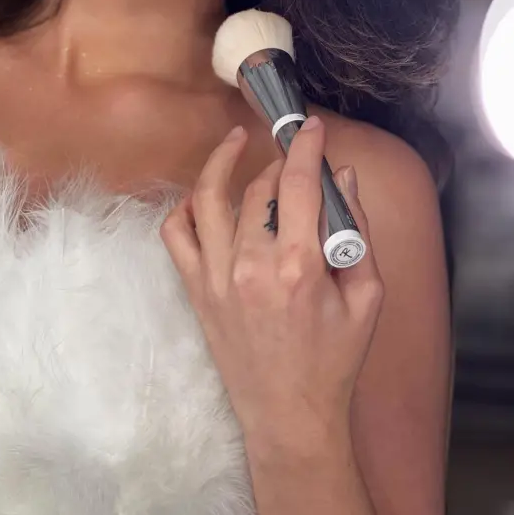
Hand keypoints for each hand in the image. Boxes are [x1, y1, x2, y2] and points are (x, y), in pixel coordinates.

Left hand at [161, 118, 383, 454]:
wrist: (290, 414)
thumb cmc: (334, 359)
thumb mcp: (367, 297)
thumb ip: (356, 232)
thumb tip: (342, 177)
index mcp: (299, 267)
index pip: (297, 184)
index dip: (304, 146)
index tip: (310, 127)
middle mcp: (250, 266)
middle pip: (258, 189)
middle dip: (278, 164)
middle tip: (293, 161)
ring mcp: (216, 276)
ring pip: (210, 199)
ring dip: (222, 163)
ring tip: (235, 142)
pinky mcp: (195, 289)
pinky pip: (175, 234)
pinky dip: (184, 207)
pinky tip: (204, 196)